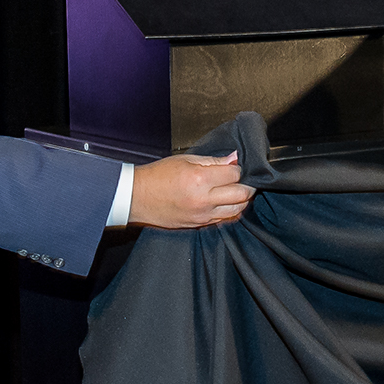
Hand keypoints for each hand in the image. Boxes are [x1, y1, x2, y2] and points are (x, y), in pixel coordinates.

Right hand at [129, 151, 252, 228]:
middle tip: (243, 180)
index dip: (238, 168)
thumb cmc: (157, 176)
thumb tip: (233, 159)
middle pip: (242, 195)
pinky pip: (223, 220)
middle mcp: (203, 200)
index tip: (234, 166)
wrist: (137, 197)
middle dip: (246, 185)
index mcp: (199, 179)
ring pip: (237, 211)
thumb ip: (212, 161)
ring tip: (235, 191)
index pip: (235, 174)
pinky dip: (229, 211)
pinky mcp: (198, 224)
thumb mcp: (184, 160)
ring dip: (241, 201)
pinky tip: (225, 203)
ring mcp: (202, 215)